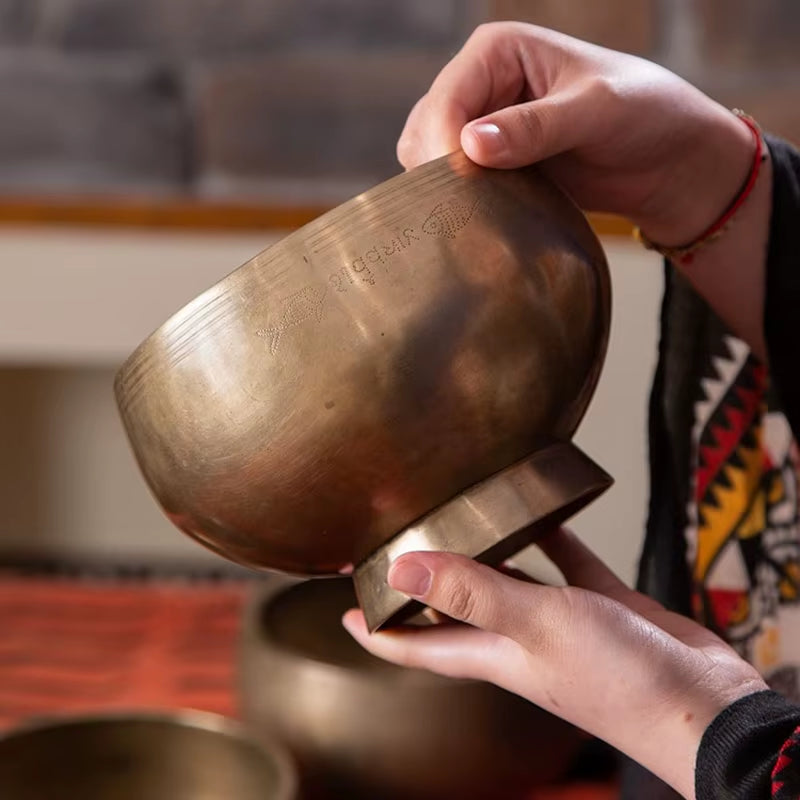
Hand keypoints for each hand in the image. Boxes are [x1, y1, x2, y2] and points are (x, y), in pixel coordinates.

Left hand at [343, 529, 766, 799]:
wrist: (702, 705)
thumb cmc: (621, 681)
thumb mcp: (536, 626)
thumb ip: (471, 594)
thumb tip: (400, 570)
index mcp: (490, 654)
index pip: (411, 647)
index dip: (373, 628)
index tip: (342, 604)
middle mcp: (515, 639)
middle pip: (451, 609)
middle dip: (421, 583)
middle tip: (397, 541)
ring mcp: (556, 621)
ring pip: (504, 580)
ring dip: (481, 552)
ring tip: (461, 513)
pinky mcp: (597, 603)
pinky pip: (564, 561)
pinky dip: (550, 537)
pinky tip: (544, 508)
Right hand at [399, 22, 752, 247]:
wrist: (667, 160)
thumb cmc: (645, 114)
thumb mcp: (595, 111)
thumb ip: (535, 128)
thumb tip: (470, 146)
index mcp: (499, 50)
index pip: (448, 97)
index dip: (444, 143)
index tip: (463, 184)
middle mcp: (482, 82)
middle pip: (427, 128)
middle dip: (440, 167)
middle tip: (468, 207)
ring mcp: (482, 125)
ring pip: (430, 158)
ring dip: (446, 187)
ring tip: (478, 212)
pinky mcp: (490, 162)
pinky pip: (453, 182)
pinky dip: (460, 200)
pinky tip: (482, 215)